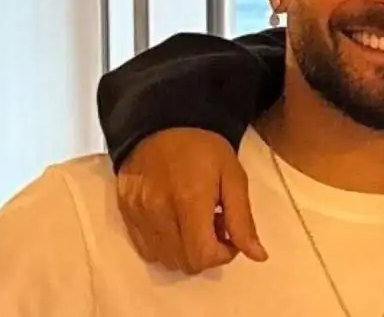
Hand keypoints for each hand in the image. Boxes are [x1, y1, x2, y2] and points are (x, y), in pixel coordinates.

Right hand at [116, 128, 267, 273]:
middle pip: (184, 263)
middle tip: (213, 223)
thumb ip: (243, 219)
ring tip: (193, 220)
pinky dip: (165, 245)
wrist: (162, 121)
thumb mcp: (233, 176)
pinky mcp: (125, 212)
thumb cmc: (203, 147)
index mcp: (189, 199)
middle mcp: (158, 211)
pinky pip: (145, 249)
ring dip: (185, 249)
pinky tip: (174, 220)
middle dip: (205, 251)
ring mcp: (138, 213)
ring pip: (165, 259)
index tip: (230, 234)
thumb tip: (258, 256)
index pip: (203, 256)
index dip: (223, 254)